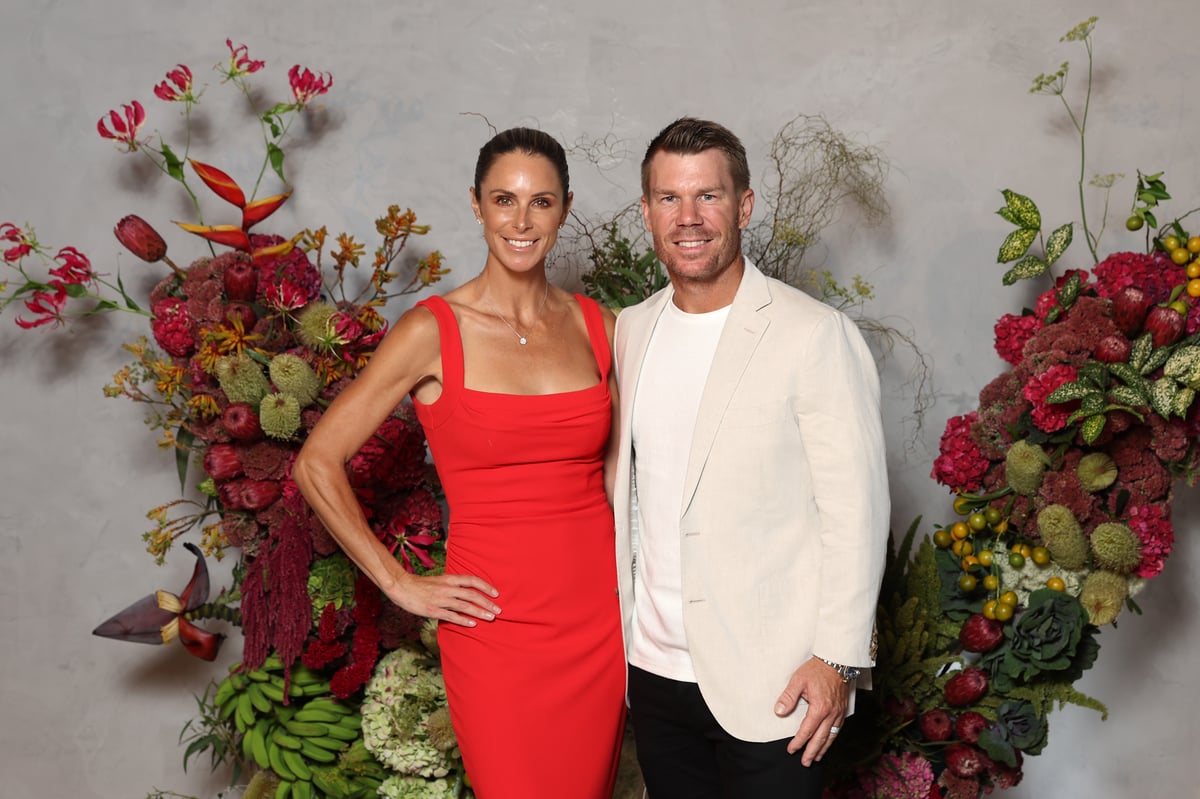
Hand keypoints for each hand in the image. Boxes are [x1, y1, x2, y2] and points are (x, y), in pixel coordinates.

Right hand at [386, 571, 500, 626]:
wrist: (402, 587)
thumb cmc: (421, 584)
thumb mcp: (439, 579)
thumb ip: (453, 584)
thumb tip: (468, 588)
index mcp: (449, 579)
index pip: (472, 580)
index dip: (486, 586)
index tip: (496, 593)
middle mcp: (447, 588)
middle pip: (472, 594)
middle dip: (487, 603)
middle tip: (498, 610)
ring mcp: (441, 600)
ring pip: (465, 606)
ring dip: (480, 612)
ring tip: (491, 617)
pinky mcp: (434, 610)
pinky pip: (452, 616)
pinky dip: (464, 620)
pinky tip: (473, 624)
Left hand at [773, 657, 849, 764]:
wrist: (837, 660)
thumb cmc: (817, 669)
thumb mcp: (798, 680)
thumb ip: (788, 697)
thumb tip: (779, 711)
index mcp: (819, 708)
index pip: (806, 731)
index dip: (798, 742)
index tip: (791, 749)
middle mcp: (831, 713)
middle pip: (820, 738)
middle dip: (812, 752)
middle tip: (805, 762)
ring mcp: (839, 712)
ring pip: (831, 736)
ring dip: (823, 748)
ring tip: (817, 758)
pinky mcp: (843, 710)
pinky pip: (838, 729)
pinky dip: (832, 738)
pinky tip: (828, 741)